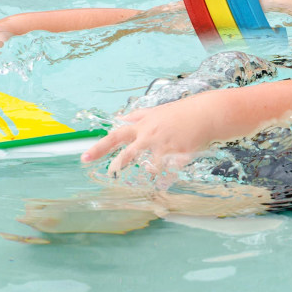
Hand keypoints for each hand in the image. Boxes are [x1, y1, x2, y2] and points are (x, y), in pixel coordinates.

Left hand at [81, 92, 223, 175]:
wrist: (206, 113)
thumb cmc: (181, 112)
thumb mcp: (157, 111)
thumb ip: (138, 116)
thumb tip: (121, 117)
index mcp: (143, 126)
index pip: (116, 136)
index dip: (99, 147)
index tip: (84, 157)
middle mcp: (150, 136)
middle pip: (128, 154)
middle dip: (118, 165)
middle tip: (111, 173)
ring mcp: (165, 146)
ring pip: (150, 167)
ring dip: (152, 170)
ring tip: (159, 165)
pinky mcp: (179, 154)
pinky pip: (170, 173)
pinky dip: (168, 178)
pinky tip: (169, 180)